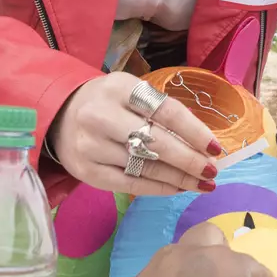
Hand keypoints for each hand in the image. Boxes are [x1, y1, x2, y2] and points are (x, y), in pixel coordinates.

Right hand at [49, 72, 224, 196]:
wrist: (61, 115)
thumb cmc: (109, 103)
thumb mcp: (131, 92)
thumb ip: (161, 112)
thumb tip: (203, 143)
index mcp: (119, 88)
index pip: (165, 111)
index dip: (194, 131)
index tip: (215, 148)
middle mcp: (101, 116)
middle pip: (156, 143)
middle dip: (189, 160)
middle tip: (212, 171)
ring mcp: (91, 146)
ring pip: (145, 167)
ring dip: (179, 178)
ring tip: (202, 183)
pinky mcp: (87, 172)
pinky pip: (131, 184)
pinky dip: (159, 188)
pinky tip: (178, 188)